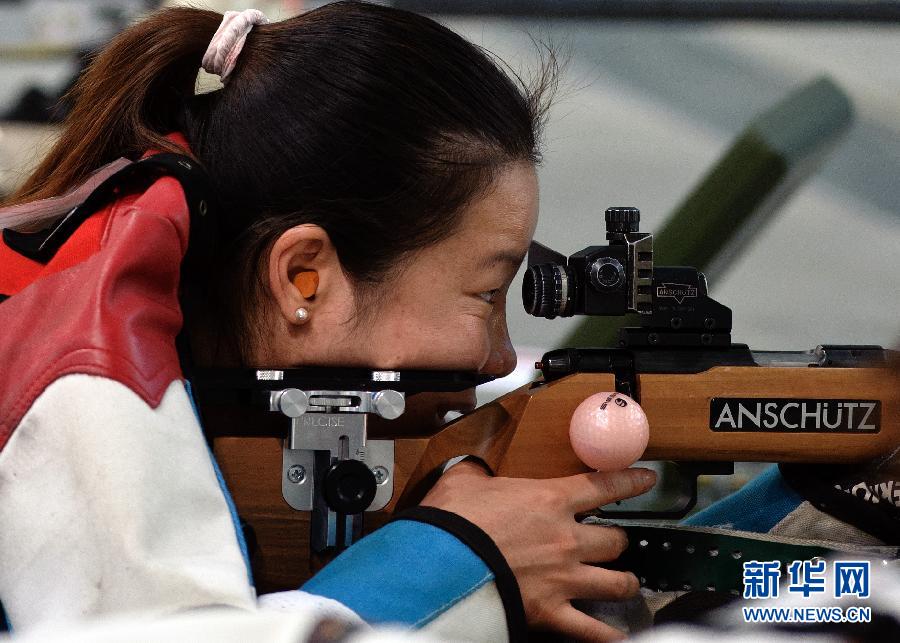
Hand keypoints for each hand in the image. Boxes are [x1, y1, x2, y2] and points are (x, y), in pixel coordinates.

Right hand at [421, 461, 655, 640]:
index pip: (604, 486)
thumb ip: (478, 472)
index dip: (631, 481)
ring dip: (623, 582)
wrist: (440, 565)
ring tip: (625, 582)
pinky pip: (592, 631)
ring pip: (616, 583)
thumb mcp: (464, 481)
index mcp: (549, 500)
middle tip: (612, 542)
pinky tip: (619, 635)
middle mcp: (566, 539)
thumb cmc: (452, 522)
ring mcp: (563, 578)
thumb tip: (474, 467)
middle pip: (615, 540)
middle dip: (617, 541)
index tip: (646, 480)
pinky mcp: (551, 612)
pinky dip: (608, 635)